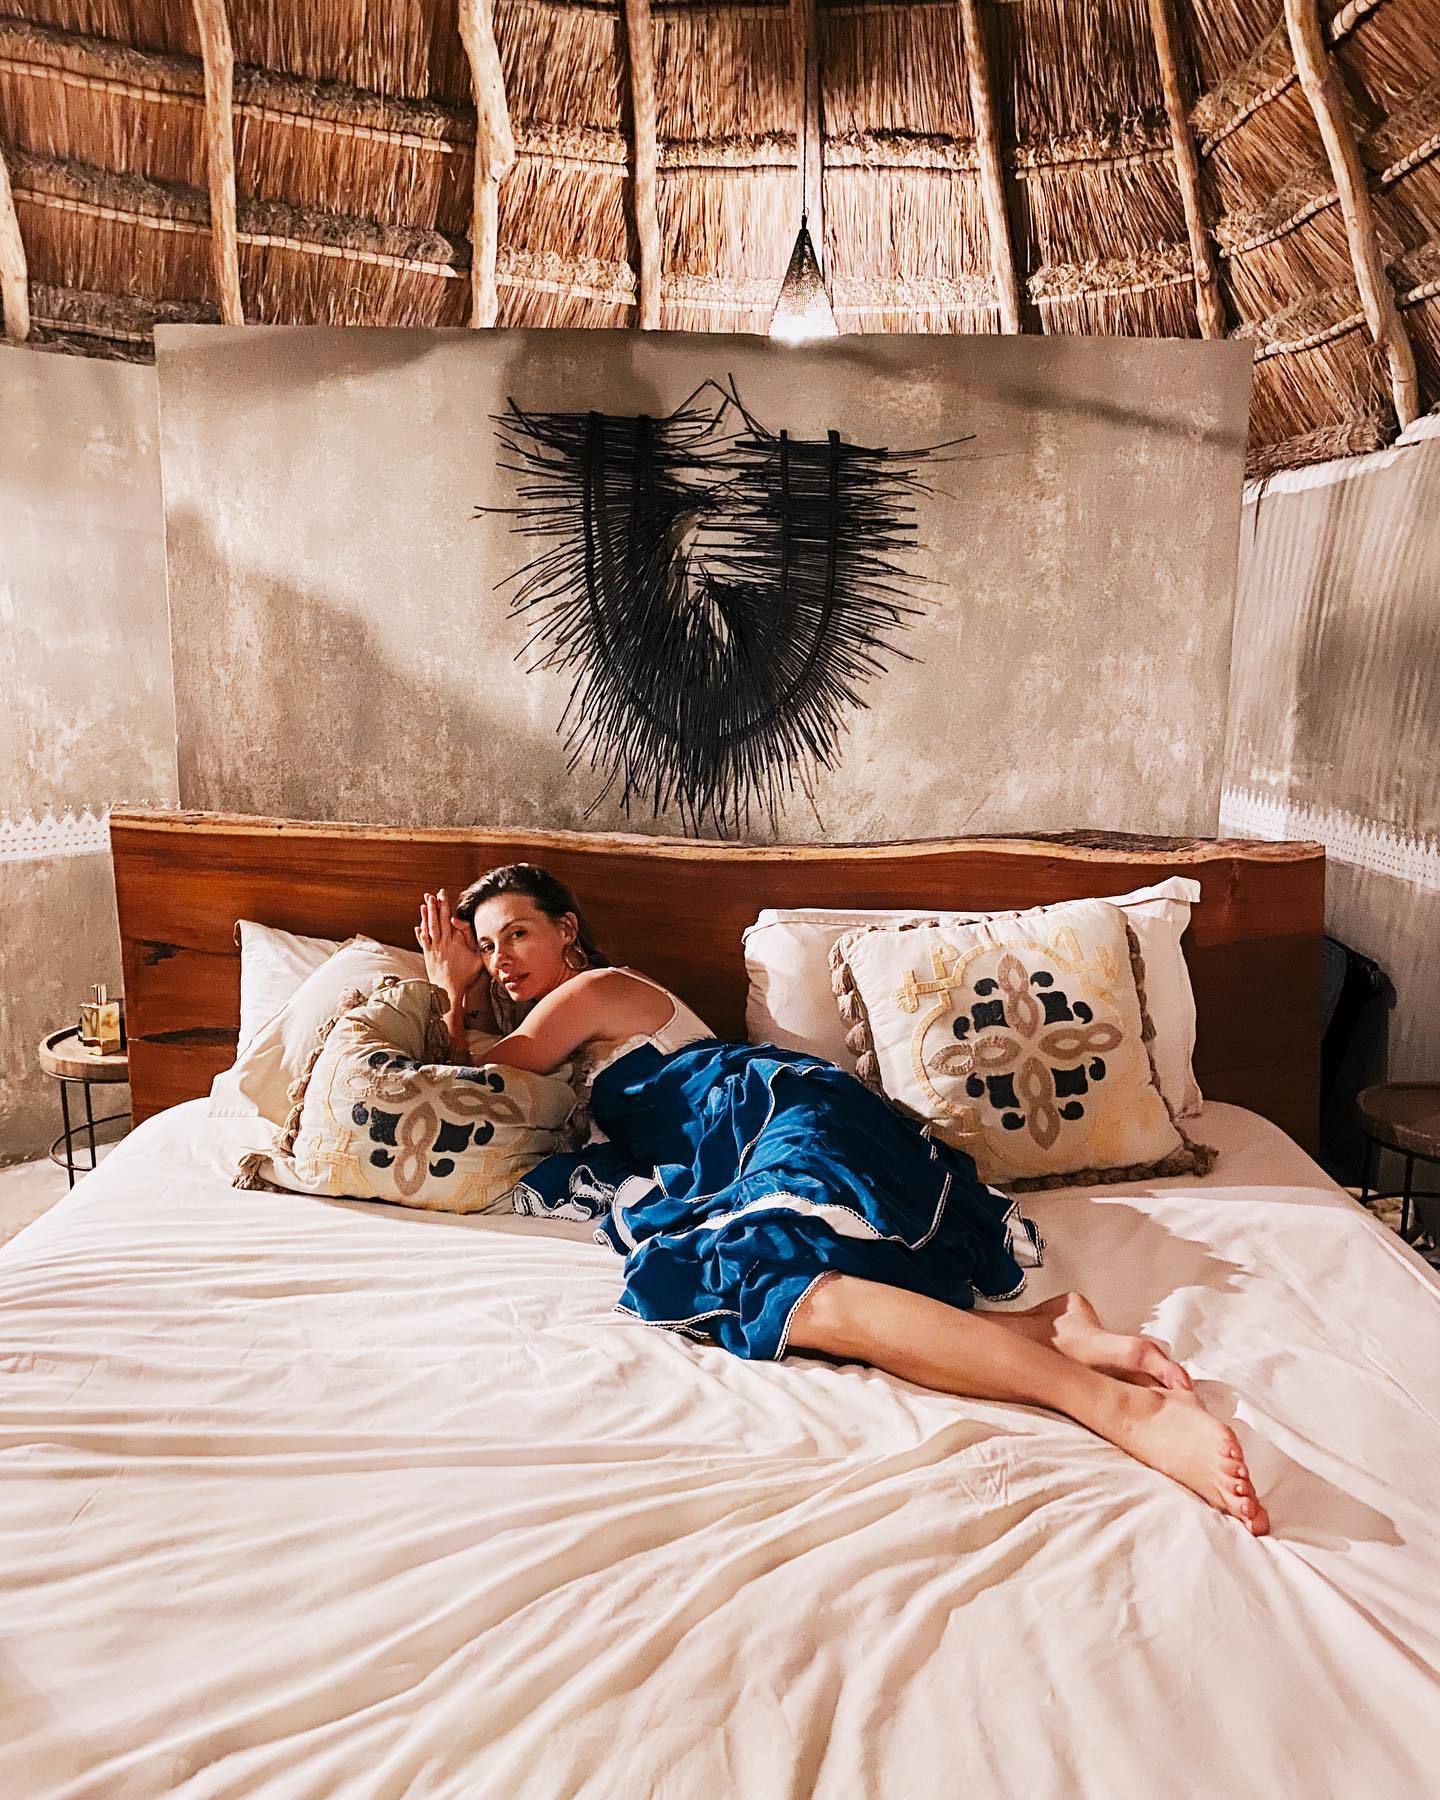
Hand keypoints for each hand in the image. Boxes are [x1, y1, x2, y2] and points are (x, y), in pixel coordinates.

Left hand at [415, 889, 485, 1009]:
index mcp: (454, 941)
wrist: (448, 990)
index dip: (445, 906)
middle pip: (437, 920)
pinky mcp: (428, 956)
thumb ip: (470, 937)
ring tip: (424, 904)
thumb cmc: (465, 976)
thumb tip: (459, 922)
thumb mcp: (476, 957)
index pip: (448, 918)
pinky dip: (420, 932)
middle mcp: (442, 943)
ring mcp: (433, 949)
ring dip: (426, 915)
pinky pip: (423, 941)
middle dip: (434, 906)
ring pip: (428, 928)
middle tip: (432, 894)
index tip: (442, 895)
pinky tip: (418, 926)